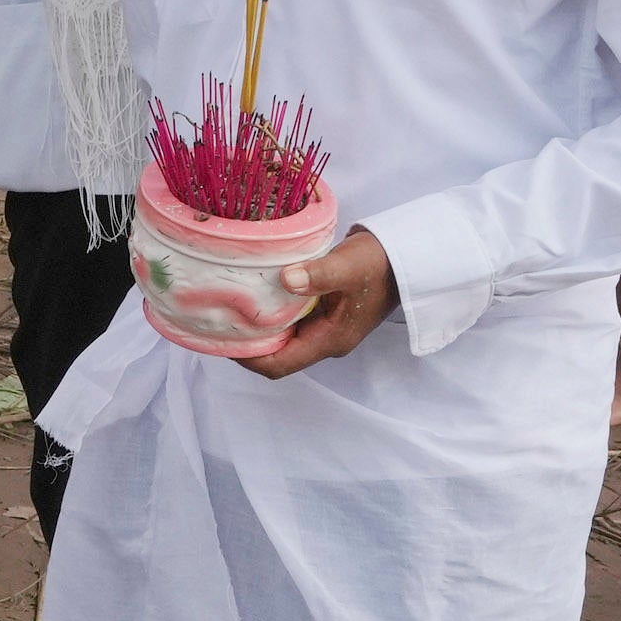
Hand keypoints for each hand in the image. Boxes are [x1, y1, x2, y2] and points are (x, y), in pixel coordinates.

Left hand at [232, 228, 398, 379]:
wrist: (404, 255)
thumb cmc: (378, 263)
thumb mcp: (349, 266)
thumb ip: (319, 275)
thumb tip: (287, 279)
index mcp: (329, 340)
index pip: (279, 364)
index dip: (248, 358)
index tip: (220, 339)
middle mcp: (325, 340)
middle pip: (276, 355)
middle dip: (245, 343)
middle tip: (215, 321)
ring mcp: (324, 328)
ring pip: (281, 338)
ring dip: (256, 328)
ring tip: (226, 308)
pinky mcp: (323, 313)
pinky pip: (288, 321)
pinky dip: (268, 314)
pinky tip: (250, 296)